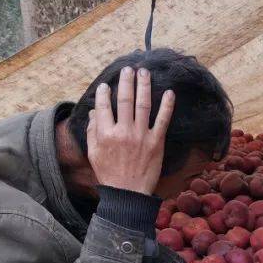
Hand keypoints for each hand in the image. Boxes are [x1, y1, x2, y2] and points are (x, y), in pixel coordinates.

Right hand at [86, 67, 174, 194]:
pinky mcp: (156, 142)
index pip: (104, 106)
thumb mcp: (94, 153)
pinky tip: (169, 93)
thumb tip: (95, 111)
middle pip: (125, 100)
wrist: (128, 194)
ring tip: (144, 72)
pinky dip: (167, 106)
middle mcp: (123, 132)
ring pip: (143, 105)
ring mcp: (141, 136)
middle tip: (128, 69)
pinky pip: (162, 120)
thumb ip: (92, 131)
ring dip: (144, 86)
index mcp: (105, 134)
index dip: (104, 93)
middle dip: (126, 81)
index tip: (105, 85)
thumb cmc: (109, 174)